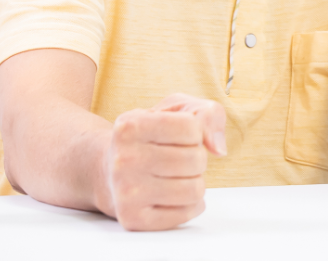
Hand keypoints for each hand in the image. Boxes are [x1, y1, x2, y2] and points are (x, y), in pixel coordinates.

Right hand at [98, 93, 226, 229]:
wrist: (108, 169)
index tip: (178, 136)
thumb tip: (219, 149)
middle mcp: (124, 159)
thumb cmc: (150, 135)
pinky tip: (175, 195)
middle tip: (178, 158)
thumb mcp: (176, 108)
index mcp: (130, 126)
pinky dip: (191, 204)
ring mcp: (126, 192)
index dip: (195, 132)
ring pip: (195, 189)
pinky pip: (186, 214)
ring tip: (176, 176)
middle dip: (196, 158)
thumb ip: (208, 114)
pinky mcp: (133, 219)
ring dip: (195, 181)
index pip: (192, 128)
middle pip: (196, 160)